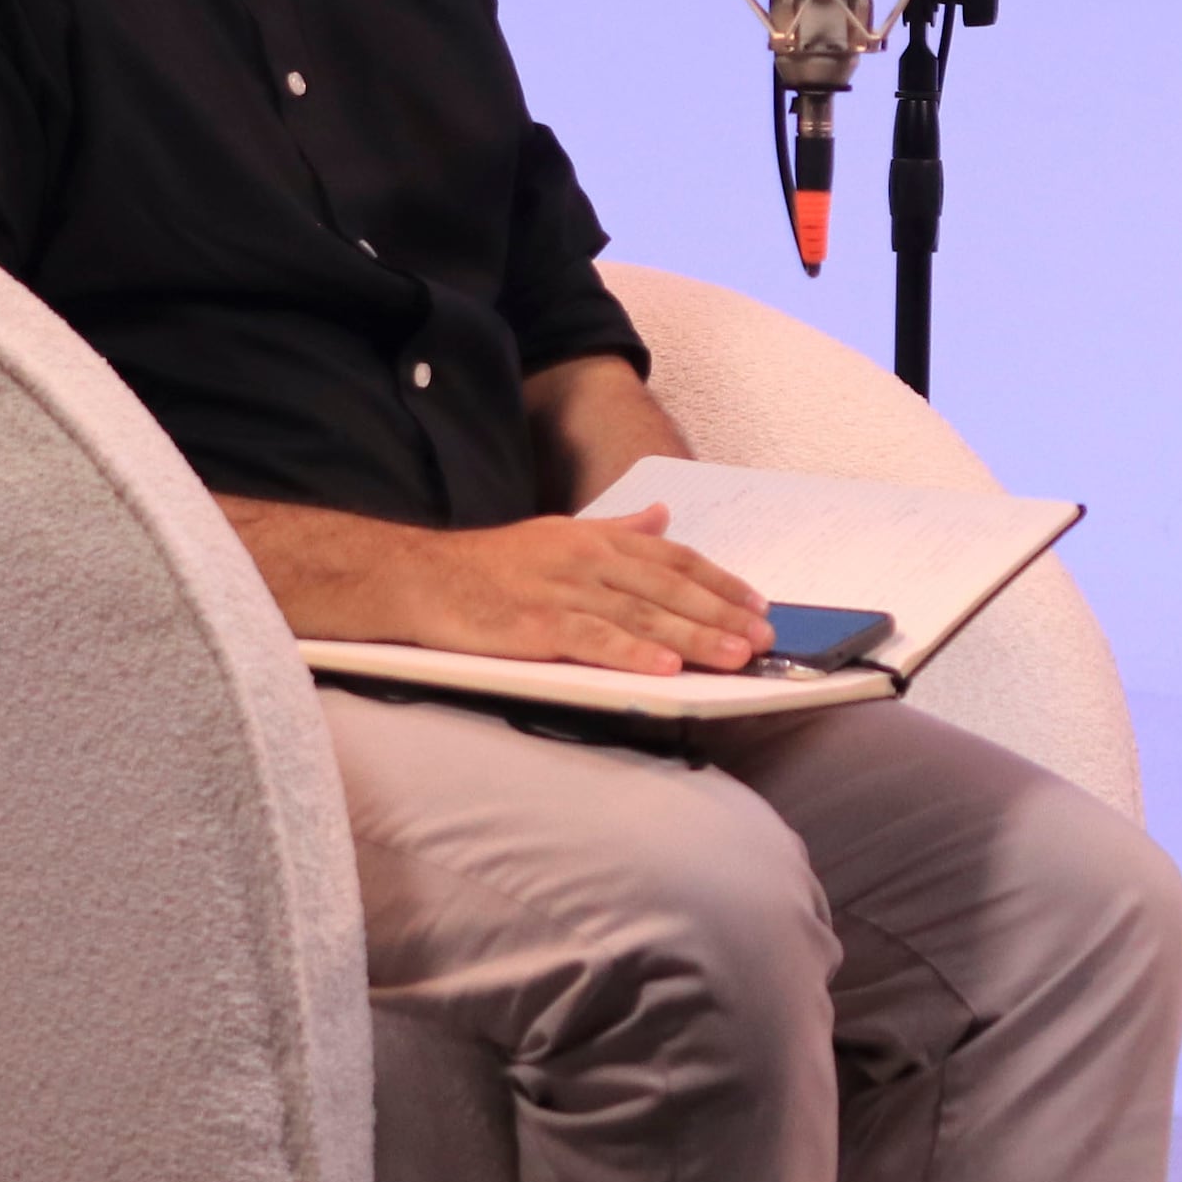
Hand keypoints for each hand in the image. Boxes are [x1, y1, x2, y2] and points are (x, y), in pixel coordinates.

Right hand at [224, 497, 775, 673]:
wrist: (417, 577)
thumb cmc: (491, 565)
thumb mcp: (559, 535)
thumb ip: (616, 530)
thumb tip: (661, 515)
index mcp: (595, 539)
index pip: (672, 558)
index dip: (718, 582)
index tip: (758, 604)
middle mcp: (586, 559)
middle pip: (667, 588)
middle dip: (720, 613)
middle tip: (764, 639)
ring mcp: (561, 591)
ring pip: (640, 614)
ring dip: (693, 636)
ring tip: (734, 656)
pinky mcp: (533, 624)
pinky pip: (591, 639)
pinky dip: (631, 652)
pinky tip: (665, 667)